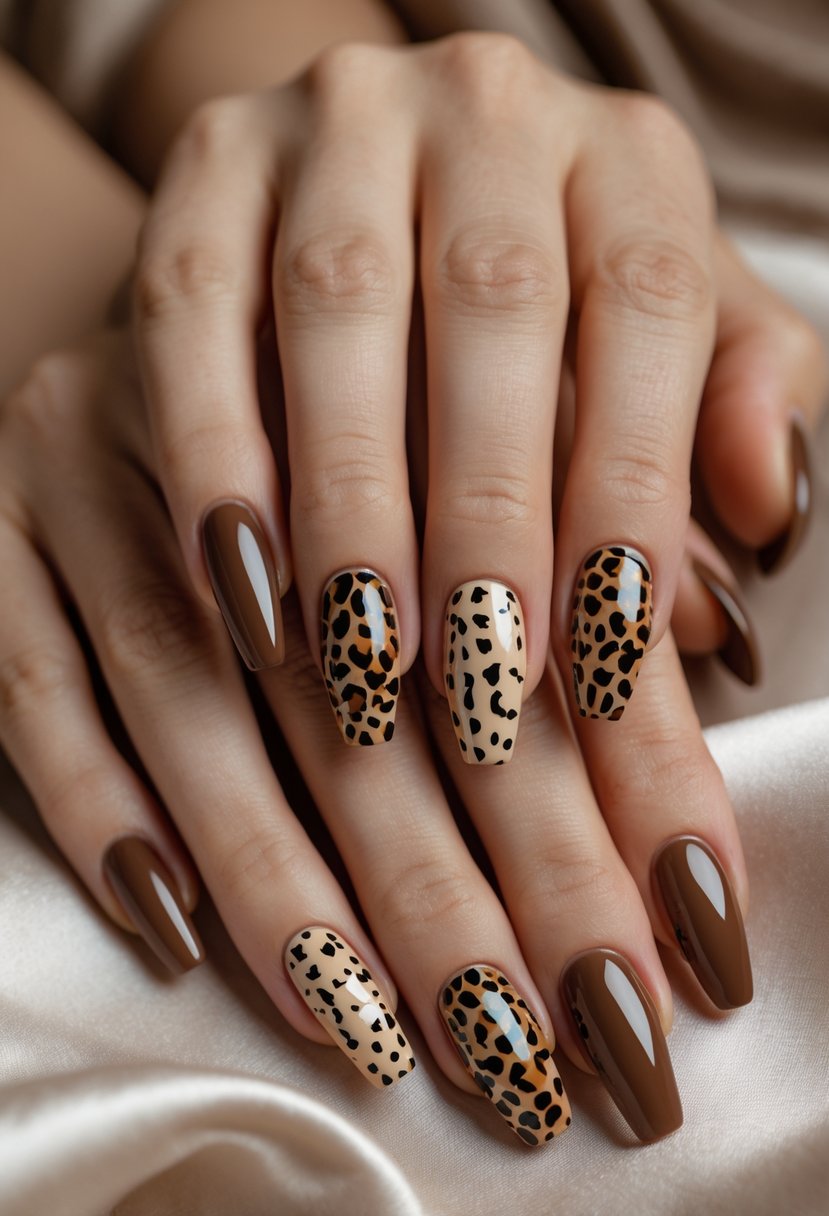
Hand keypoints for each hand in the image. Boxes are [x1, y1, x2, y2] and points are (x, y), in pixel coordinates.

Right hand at [0, 330, 750, 1146]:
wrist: (223, 245)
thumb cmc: (411, 334)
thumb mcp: (556, 354)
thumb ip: (649, 471)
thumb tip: (718, 623)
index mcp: (412, 298)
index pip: (536, 568)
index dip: (621, 749)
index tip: (678, 913)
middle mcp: (249, 363)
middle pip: (364, 652)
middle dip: (453, 864)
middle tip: (525, 1034)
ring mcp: (101, 428)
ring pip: (187, 673)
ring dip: (276, 865)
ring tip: (365, 1018)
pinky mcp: (2, 495)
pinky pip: (32, 659)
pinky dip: (96, 796)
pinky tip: (176, 920)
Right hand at [133, 33, 825, 752]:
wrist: (383, 172)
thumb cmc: (545, 293)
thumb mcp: (669, 333)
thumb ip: (729, 411)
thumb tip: (763, 510)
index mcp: (622, 151)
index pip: (648, 303)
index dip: (632, 479)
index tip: (609, 641)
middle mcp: (485, 108)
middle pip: (491, 303)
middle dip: (485, 509)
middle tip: (483, 670)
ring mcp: (336, 118)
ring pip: (337, 303)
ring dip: (347, 497)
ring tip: (362, 651)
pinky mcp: (209, 163)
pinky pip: (191, 309)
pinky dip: (209, 453)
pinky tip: (234, 576)